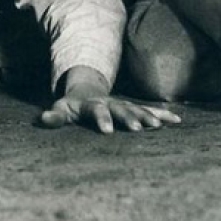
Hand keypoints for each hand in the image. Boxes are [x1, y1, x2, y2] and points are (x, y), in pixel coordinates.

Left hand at [40, 66, 181, 133]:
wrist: (87, 90)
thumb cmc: (72, 107)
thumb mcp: (61, 110)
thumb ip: (55, 116)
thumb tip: (43, 119)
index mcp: (91, 104)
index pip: (96, 110)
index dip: (102, 119)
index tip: (107, 131)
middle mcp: (110, 102)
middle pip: (120, 109)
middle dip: (130, 118)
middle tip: (139, 129)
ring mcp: (123, 104)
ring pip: (137, 108)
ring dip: (148, 116)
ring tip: (159, 125)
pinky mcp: (134, 108)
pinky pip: (150, 109)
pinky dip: (162, 114)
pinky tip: (176, 120)